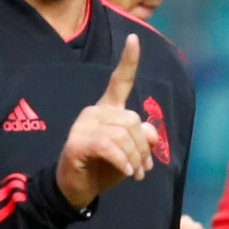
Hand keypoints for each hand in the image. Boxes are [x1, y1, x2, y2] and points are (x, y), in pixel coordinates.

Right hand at [56, 34, 159, 208]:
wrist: (78, 189)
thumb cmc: (104, 168)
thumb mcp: (131, 153)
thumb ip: (143, 139)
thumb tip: (152, 134)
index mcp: (108, 109)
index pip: (119, 81)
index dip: (128, 61)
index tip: (133, 38)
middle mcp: (94, 111)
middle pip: (132, 120)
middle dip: (143, 147)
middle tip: (144, 168)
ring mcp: (83, 125)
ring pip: (122, 135)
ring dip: (135, 158)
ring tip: (135, 174)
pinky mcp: (77, 142)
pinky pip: (109, 147)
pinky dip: (122, 161)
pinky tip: (126, 173)